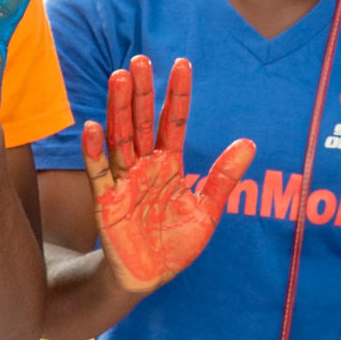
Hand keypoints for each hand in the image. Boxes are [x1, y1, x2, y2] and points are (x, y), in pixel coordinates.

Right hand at [86, 58, 256, 295]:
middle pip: (141, 122)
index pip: (173, 122)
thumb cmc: (175, 244)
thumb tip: (249, 142)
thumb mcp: (207, 210)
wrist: (149, 278)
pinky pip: (99, 173)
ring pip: (120, 139)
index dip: (177, 95)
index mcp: (169, 165)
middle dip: (142, 92)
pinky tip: (92, 127)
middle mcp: (144, 166)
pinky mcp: (107, 202)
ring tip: (119, 78)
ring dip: (117, 109)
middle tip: (140, 61)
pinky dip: (94, 151)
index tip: (182, 64)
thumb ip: (223, 177)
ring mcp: (124, 182)